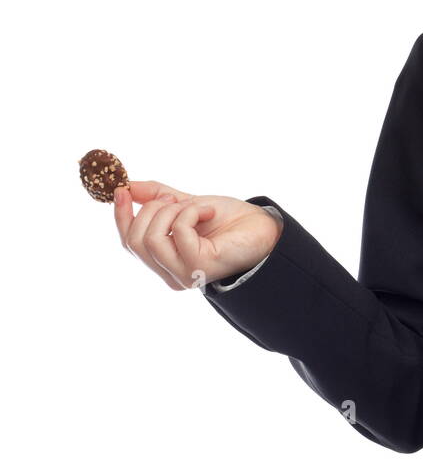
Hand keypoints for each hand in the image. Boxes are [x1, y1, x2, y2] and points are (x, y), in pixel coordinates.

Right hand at [113, 180, 282, 290]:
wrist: (263, 227)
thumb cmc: (229, 220)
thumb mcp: (186, 204)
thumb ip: (157, 198)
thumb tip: (126, 186)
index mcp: (164, 263)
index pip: (129, 244)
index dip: (121, 216)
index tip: (120, 190)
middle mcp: (171, 275)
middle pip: (135, 241)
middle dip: (151, 210)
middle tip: (176, 198)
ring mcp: (184, 275)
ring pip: (150, 239)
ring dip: (171, 211)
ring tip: (195, 206)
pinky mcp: (199, 268)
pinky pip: (178, 232)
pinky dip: (190, 212)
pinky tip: (208, 212)